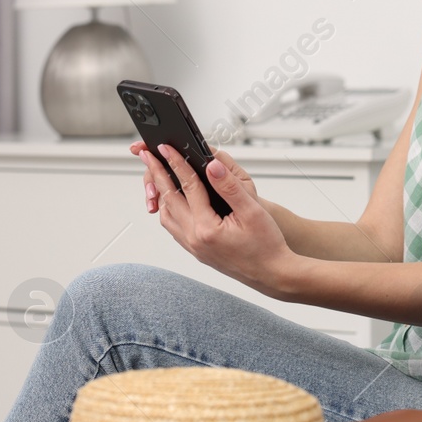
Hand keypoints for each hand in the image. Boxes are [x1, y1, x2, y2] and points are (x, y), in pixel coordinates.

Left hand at [135, 142, 294, 293]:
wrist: (272, 274)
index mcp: (207, 228)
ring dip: (161, 194)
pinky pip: (174, 228)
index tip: (165, 147)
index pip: (187, 187)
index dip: (176, 163)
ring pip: (167, 216)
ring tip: (158, 175)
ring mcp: (193, 248)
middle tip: (148, 155)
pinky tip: (174, 201)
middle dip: (157, 174)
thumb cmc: (267, 245)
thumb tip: (211, 165)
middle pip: (169, 199)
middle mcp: (195, 239)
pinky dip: (170, 210)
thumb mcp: (252, 211)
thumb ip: (229, 187)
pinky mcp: (197, 252)